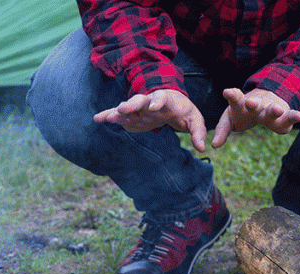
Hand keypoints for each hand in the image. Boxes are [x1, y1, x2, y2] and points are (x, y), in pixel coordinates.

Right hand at [94, 89, 209, 151]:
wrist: (171, 105)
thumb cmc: (183, 111)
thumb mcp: (195, 119)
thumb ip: (198, 132)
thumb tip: (202, 148)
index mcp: (166, 100)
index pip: (161, 99)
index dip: (157, 102)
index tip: (154, 106)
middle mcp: (150, 101)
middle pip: (140, 100)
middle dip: (131, 104)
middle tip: (123, 108)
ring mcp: (139, 108)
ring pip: (127, 108)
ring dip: (117, 111)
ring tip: (107, 116)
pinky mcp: (131, 116)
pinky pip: (118, 115)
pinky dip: (108, 115)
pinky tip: (97, 118)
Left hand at [212, 88, 299, 147]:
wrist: (267, 100)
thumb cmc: (243, 113)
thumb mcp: (230, 119)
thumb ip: (222, 131)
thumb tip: (213, 146)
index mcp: (241, 104)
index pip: (235, 100)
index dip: (232, 96)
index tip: (227, 91)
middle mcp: (256, 104)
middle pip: (254, 104)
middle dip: (253, 103)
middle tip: (250, 103)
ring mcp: (270, 109)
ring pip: (272, 109)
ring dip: (273, 110)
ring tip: (276, 110)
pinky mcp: (283, 118)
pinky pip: (288, 118)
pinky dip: (294, 116)